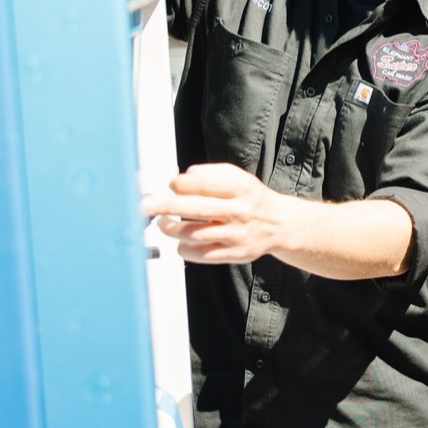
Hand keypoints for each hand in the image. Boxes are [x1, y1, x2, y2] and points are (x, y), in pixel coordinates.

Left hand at [143, 163, 297, 264]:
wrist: (281, 225)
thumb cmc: (252, 199)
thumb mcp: (239, 177)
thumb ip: (212, 173)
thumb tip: (183, 177)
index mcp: (241, 189)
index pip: (206, 185)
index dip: (182, 184)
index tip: (171, 185)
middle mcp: (240, 212)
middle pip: (197, 210)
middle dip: (166, 207)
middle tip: (146, 206)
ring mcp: (237, 235)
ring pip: (194, 234)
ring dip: (171, 229)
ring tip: (163, 224)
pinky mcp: (234, 254)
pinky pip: (201, 254)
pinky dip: (184, 248)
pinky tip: (180, 241)